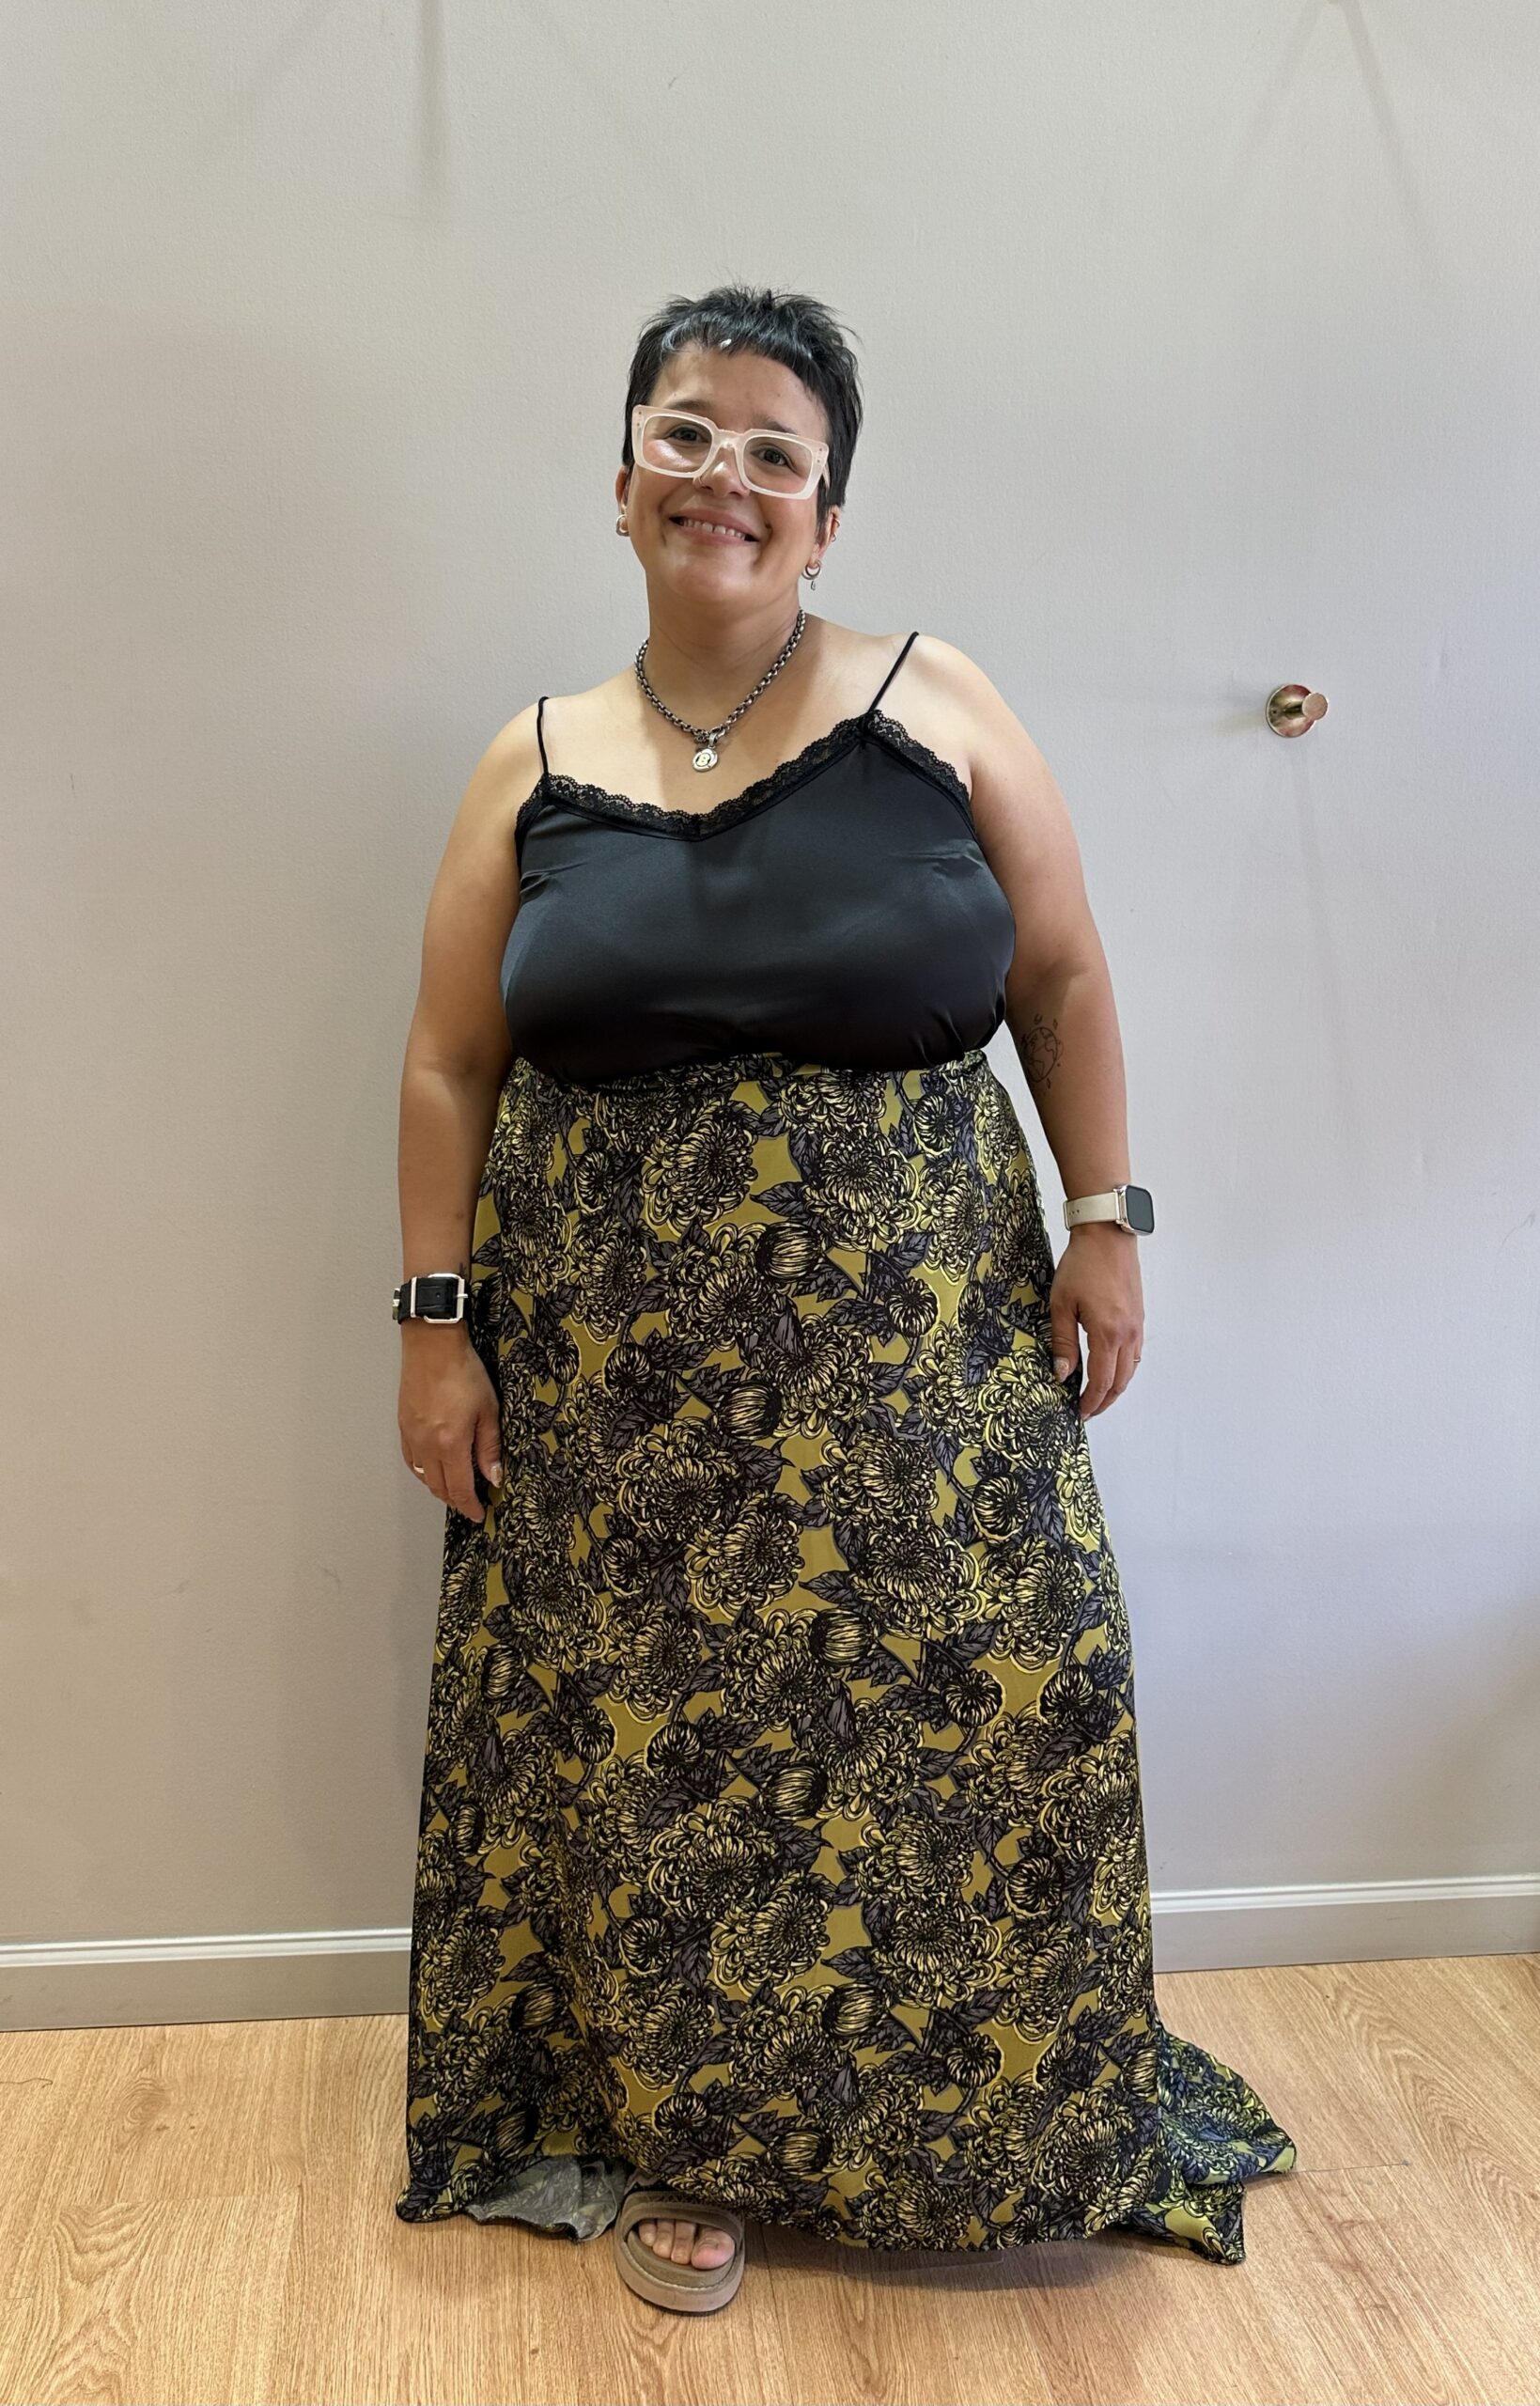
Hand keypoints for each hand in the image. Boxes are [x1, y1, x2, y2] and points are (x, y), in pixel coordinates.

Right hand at [398, 1328, 503, 1521]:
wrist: (433, 1347)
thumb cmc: (463, 1372)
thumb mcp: (488, 1411)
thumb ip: (489, 1448)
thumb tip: (493, 1477)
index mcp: (451, 1444)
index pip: (460, 1489)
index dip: (470, 1506)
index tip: (479, 1513)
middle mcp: (427, 1446)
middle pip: (439, 1488)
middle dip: (456, 1501)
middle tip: (471, 1503)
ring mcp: (412, 1437)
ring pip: (424, 1476)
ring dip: (439, 1488)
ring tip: (455, 1489)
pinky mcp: (404, 1426)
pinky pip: (412, 1460)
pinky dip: (423, 1472)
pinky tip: (433, 1469)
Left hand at [1049, 1225, 1143, 1419]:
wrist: (1107, 1236)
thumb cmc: (1082, 1265)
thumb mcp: (1061, 1304)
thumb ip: (1062, 1342)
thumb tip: (1061, 1374)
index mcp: (1107, 1333)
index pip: (1102, 1381)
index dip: (1090, 1402)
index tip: (1079, 1413)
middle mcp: (1128, 1333)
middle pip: (1120, 1382)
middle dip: (1104, 1401)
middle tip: (1088, 1411)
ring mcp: (1137, 1326)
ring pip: (1131, 1369)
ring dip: (1116, 1387)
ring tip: (1097, 1395)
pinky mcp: (1139, 1317)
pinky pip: (1135, 1353)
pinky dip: (1124, 1369)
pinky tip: (1110, 1369)